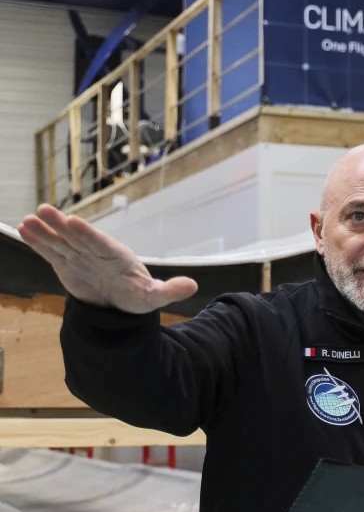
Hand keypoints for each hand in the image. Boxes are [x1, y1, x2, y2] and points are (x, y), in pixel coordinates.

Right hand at [17, 204, 197, 312]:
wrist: (120, 302)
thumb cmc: (138, 294)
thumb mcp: (155, 297)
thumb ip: (170, 290)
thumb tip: (193, 286)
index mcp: (116, 257)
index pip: (100, 243)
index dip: (86, 234)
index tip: (73, 222)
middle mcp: (95, 253)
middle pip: (77, 238)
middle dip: (60, 226)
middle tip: (44, 210)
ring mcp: (79, 257)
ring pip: (60, 243)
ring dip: (44, 232)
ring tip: (27, 220)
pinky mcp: (66, 264)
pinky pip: (51, 252)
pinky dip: (38, 243)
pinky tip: (23, 231)